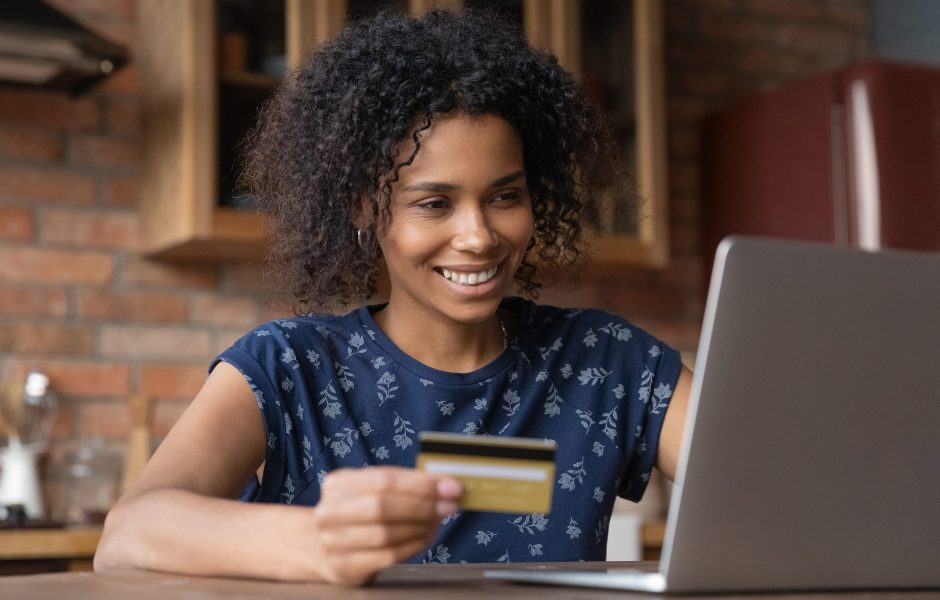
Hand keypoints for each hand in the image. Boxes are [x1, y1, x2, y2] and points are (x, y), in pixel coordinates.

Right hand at [308, 466, 461, 585]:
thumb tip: (447, 486)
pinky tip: (424, 538)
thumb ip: (406, 486)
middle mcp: (330, 510)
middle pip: (382, 506)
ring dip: (419, 527)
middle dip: (422, 506)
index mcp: (339, 483)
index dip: (421, 484)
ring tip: (436, 522)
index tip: (451, 487)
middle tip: (448, 506)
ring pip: (385, 533)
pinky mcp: (343, 566)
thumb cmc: (362, 515)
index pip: (384, 479)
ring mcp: (332, 540)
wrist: (330, 549)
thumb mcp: (375, 492)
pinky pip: (386, 556)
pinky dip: (411, 546)